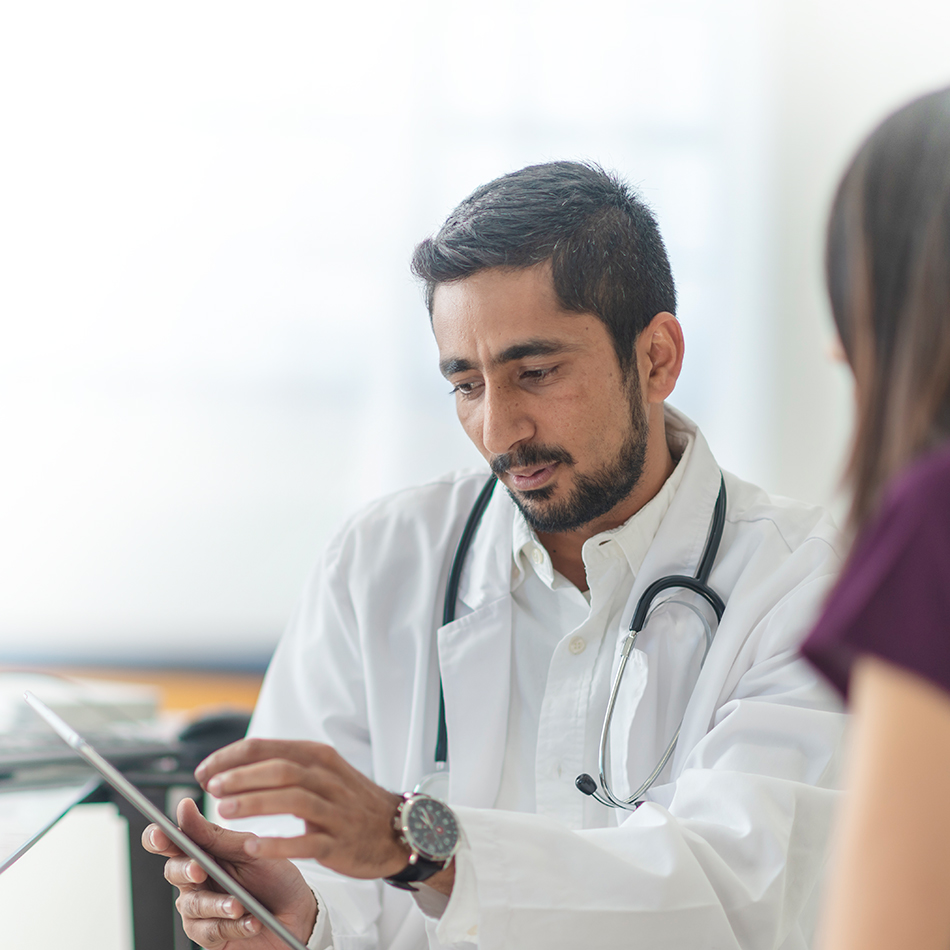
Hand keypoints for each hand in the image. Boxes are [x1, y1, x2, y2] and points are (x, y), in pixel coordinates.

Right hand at [142, 797, 316, 948]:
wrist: (299, 913)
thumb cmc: (275, 876)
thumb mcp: (250, 850)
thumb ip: (215, 834)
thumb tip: (183, 807)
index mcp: (205, 851)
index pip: (171, 842)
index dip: (159, 837)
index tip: (161, 834)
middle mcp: (197, 879)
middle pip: (174, 871)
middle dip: (186, 870)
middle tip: (201, 870)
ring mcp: (201, 908)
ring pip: (192, 905)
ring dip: (217, 904)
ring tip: (240, 905)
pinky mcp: (210, 935)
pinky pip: (210, 931)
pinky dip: (233, 926)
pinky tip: (251, 922)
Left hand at [195, 738, 409, 879]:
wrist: (396, 828)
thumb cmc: (350, 800)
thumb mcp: (322, 771)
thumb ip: (284, 765)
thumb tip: (235, 766)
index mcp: (318, 756)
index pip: (267, 748)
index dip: (231, 757)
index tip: (205, 771)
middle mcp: (327, 778)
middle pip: (279, 769)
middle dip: (240, 777)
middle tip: (212, 788)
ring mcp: (336, 809)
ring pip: (293, 799)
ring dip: (255, 803)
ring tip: (225, 812)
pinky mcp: (340, 841)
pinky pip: (308, 840)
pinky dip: (279, 843)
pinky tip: (254, 846)